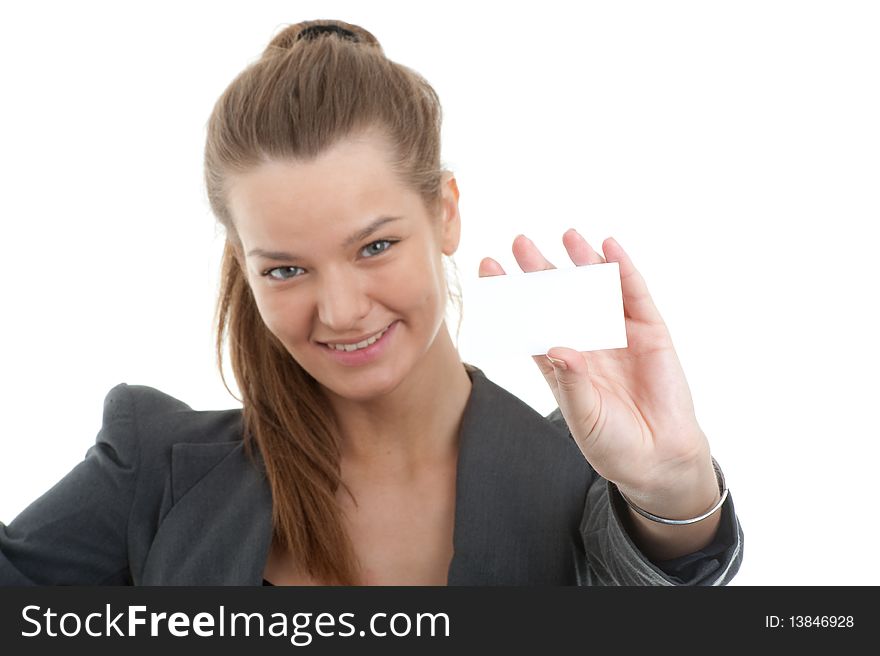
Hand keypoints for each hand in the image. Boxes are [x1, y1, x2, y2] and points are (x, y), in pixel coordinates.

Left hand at [478, 230, 716, 511]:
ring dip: (582, 261)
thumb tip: (558, 348)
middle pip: (559, 297)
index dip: (511, 295)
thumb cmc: (613, 443)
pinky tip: (610, 247)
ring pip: (596, 289)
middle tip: (520, 241)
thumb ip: (572, 383)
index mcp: (560, 362)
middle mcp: (586, 341)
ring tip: (566, 234)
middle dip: (540, 269)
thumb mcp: (585, 416)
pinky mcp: (650, 334)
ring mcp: (619, 335)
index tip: (489, 267)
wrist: (659, 459)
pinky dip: (624, 270)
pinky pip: (635, 295)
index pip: (530, 320)